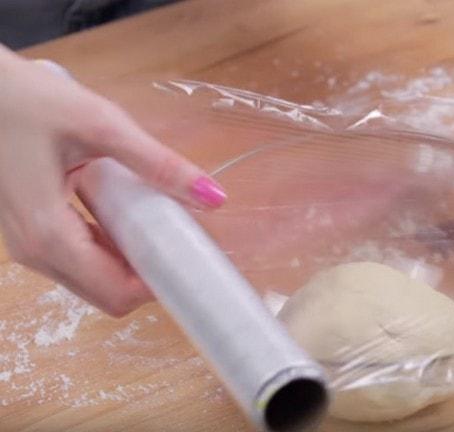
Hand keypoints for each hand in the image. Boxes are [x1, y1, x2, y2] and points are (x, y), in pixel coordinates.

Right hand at [0, 48, 225, 315]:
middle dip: (149, 275)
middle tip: (182, 240)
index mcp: (50, 235)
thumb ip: (158, 164)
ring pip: (92, 280)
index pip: (117, 293)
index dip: (160, 286)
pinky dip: (110, 248)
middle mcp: (35, 252)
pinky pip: (78, 259)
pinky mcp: (30, 231)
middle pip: (107, 294)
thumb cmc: (25, 100)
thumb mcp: (101, 126)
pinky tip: (130, 215)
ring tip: (162, 224)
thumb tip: (214, 196)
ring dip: (131, 262)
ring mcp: (28, 245)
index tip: (192, 261)